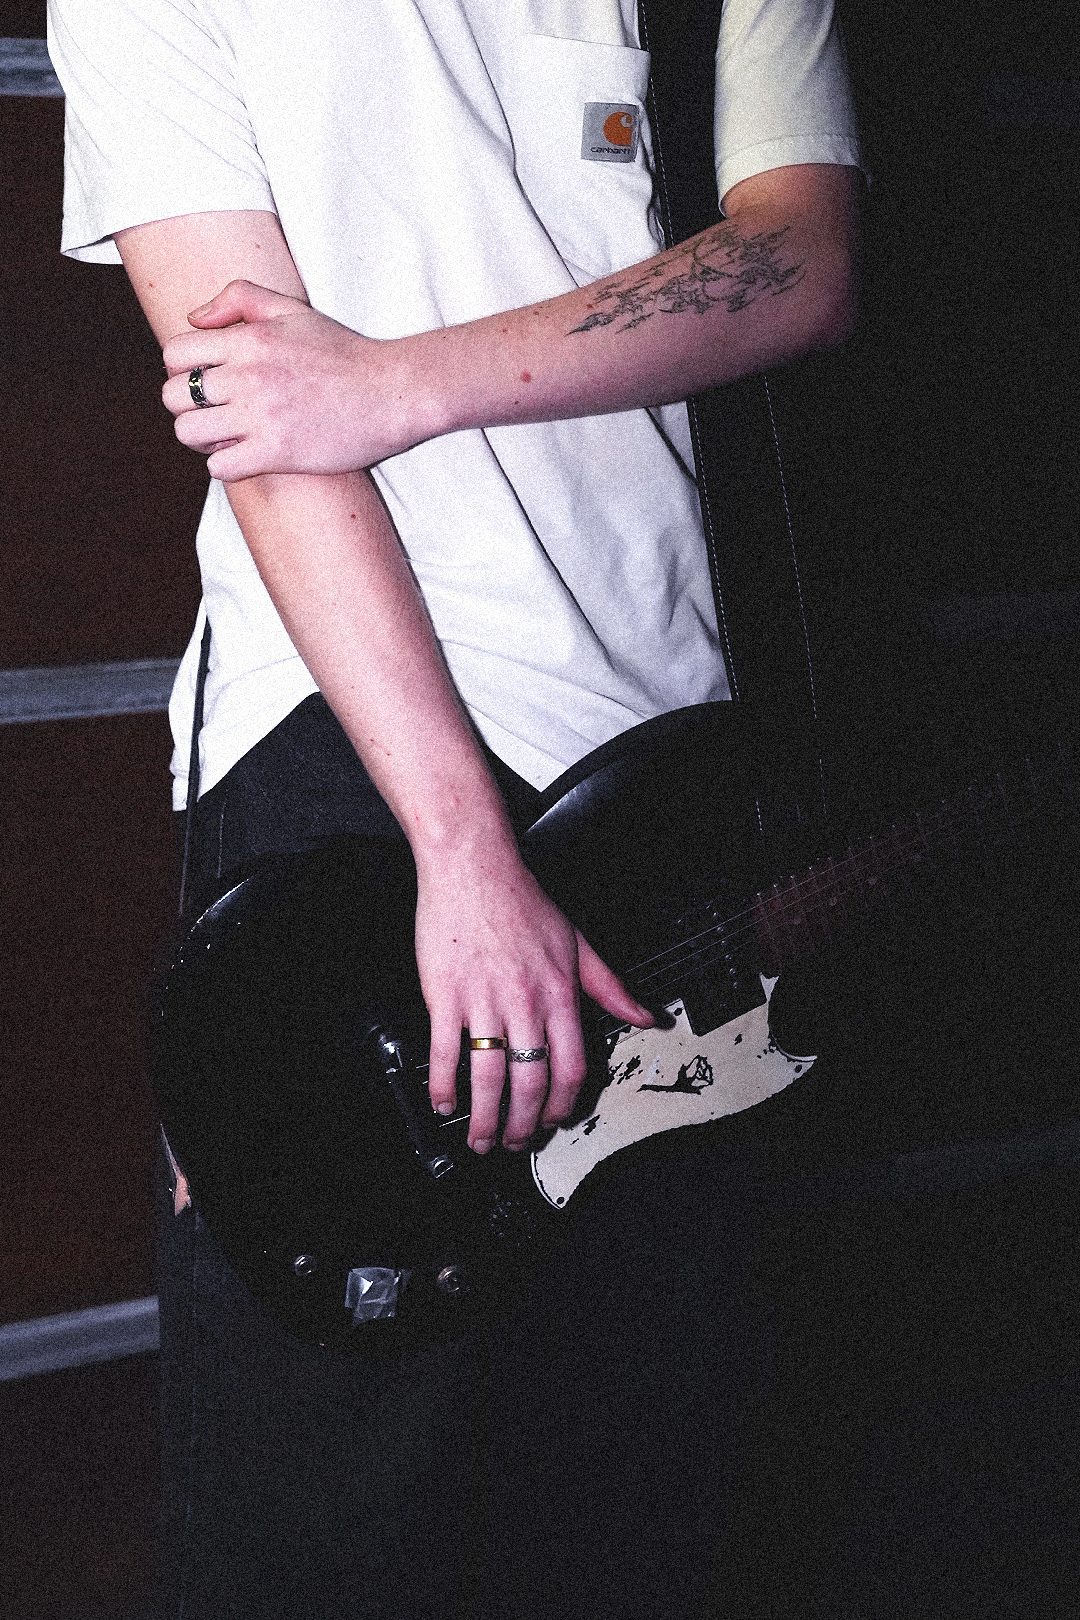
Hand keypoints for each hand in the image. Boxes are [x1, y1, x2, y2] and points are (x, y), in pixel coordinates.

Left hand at [160, 282, 415, 477]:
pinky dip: (225, 464)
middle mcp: (248, 376)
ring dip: (201, 438)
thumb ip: (239, 298)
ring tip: (226, 435)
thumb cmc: (344, 353)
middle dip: (185, 406)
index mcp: (248, 339)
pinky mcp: (276, 453)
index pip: (175, 353)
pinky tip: (246, 455)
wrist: (392, 393)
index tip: (205, 380)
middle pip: (173, 396)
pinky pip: (219, 466)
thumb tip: (193, 318)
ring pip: (189, 433)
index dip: (181, 369)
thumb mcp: (292, 309)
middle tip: (213, 411)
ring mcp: (260, 416)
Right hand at [414, 840, 651, 1152]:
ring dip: (484, 1118)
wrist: (473, 867)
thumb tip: (645, 1016)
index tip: (554, 1120)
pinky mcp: (445, 995)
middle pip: (530, 1083)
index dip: (563, 1105)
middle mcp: (524, 1002)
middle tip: (515, 1143)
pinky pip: (445, 1052)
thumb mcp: (577, 944)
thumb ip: (610, 987)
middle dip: (524, 1125)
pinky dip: (444, 1086)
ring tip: (481, 1138)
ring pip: (489, 1077)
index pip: (571, 1067)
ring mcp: (483, 1001)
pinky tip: (444, 1103)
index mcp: (559, 994)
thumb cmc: (521, 901)